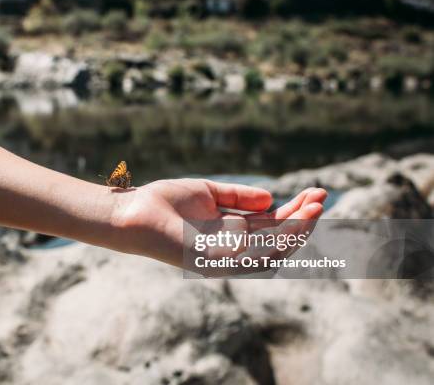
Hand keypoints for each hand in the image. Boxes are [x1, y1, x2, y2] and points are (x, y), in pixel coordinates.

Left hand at [112, 179, 326, 270]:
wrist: (133, 212)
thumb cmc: (166, 202)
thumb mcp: (209, 193)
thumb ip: (238, 197)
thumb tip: (271, 199)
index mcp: (232, 233)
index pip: (273, 226)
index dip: (296, 211)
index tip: (315, 192)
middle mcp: (232, 249)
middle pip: (277, 239)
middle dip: (303, 221)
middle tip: (322, 198)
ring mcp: (223, 259)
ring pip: (270, 252)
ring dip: (295, 232)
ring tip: (314, 209)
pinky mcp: (211, 263)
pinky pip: (247, 257)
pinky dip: (270, 241)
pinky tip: (286, 217)